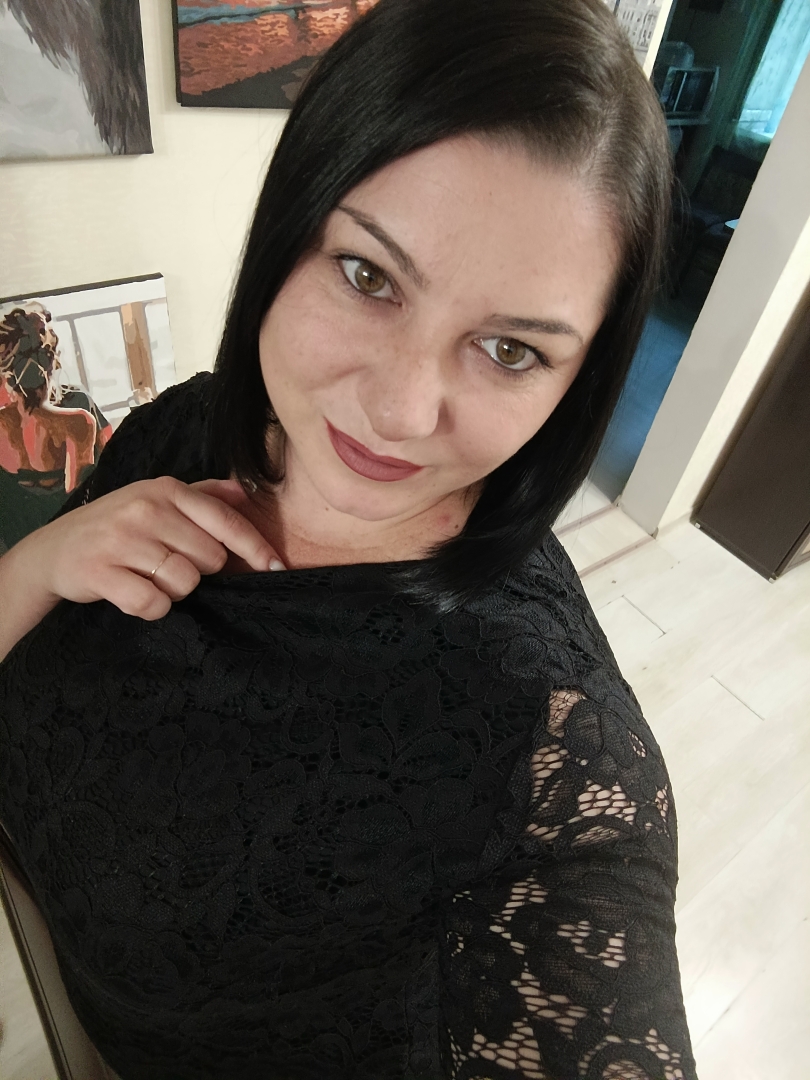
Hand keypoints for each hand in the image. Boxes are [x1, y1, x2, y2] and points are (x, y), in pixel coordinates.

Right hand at [23, 476, 283, 621]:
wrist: (53, 551)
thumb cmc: (117, 526)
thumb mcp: (156, 500)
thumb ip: (203, 495)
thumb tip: (245, 490)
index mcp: (166, 489)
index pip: (225, 521)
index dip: (256, 548)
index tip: (277, 568)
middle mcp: (145, 509)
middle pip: (210, 558)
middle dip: (198, 571)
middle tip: (168, 565)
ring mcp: (121, 539)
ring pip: (185, 583)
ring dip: (174, 592)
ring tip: (150, 579)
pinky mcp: (99, 571)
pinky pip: (153, 603)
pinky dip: (151, 608)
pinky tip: (135, 595)